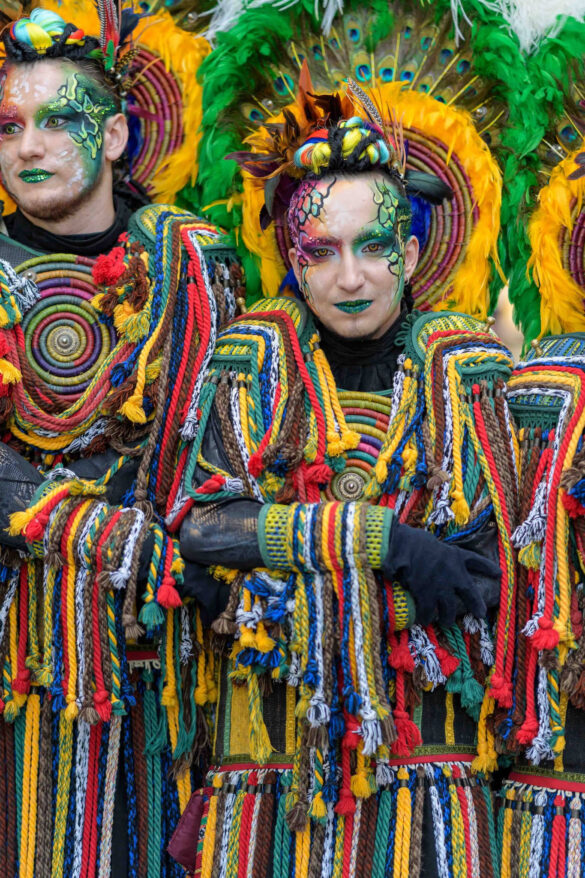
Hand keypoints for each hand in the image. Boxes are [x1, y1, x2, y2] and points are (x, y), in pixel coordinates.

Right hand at [381, 520, 500, 626]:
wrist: (402, 545)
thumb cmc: (415, 541)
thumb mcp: (435, 544)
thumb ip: (447, 557)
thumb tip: (455, 568)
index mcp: (457, 558)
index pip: (477, 563)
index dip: (488, 568)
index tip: (498, 574)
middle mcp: (453, 574)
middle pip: (470, 596)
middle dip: (475, 606)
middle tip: (479, 615)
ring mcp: (441, 587)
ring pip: (448, 610)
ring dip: (447, 618)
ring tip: (445, 622)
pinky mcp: (425, 595)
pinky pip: (426, 612)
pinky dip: (424, 616)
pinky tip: (424, 619)